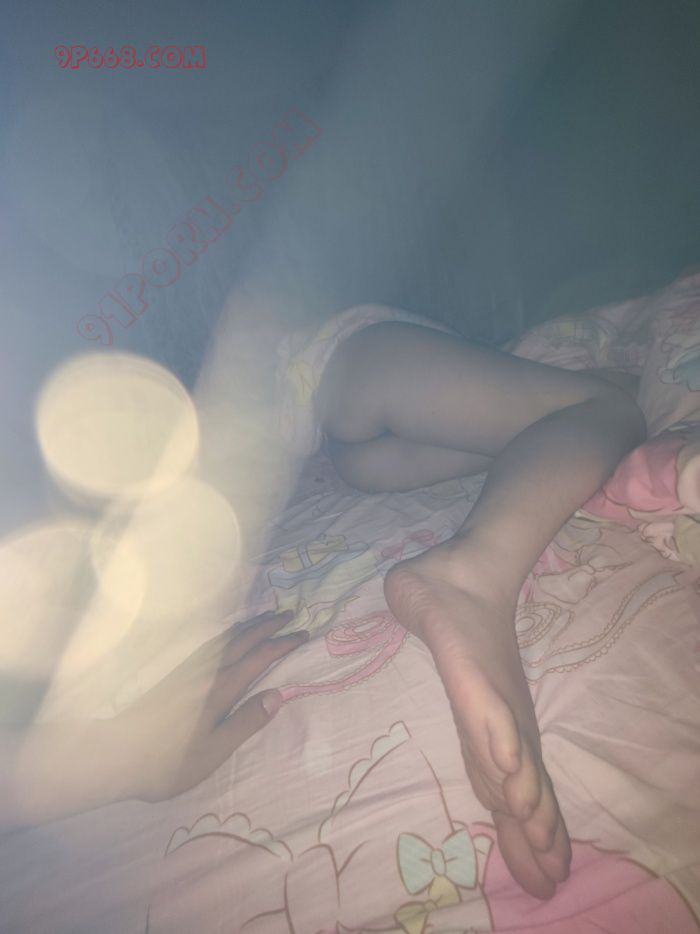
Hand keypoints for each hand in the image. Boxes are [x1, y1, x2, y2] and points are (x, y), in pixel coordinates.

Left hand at [115, 610, 305, 802]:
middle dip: (269, 626)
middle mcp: (208, 671)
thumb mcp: (213, 751)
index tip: (304, 635)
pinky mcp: (178, 674)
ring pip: (227, 638)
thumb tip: (279, 694)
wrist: (117, 753)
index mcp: (221, 689)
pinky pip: (212, 642)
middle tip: (291, 615)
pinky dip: (229, 633)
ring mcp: (191, 669)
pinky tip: (229, 636)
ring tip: (267, 617)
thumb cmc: (169, 761)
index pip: (259, 658)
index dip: (283, 645)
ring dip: (250, 625)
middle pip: (244, 640)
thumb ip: (246, 722)